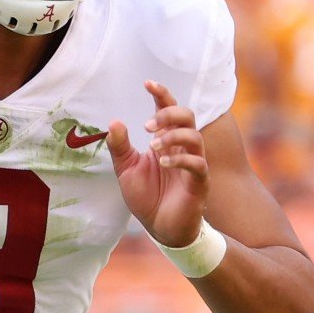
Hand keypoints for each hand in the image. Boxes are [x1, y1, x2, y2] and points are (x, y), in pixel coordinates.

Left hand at [107, 81, 207, 247]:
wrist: (160, 228)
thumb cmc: (147, 198)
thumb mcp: (126, 170)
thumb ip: (120, 147)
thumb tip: (114, 121)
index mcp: (166, 141)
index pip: (168, 110)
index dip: (161, 95)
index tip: (147, 84)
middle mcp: (182, 148)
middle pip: (187, 116)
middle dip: (169, 114)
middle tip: (149, 126)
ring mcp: (193, 164)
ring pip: (194, 137)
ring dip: (173, 136)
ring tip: (153, 147)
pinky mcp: (199, 182)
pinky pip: (197, 163)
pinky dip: (180, 159)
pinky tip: (163, 162)